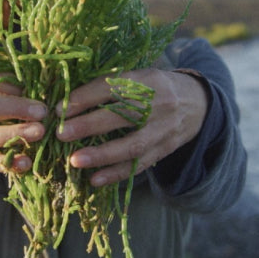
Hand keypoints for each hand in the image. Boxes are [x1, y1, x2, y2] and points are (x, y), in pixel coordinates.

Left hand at [57, 69, 207, 186]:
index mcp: (147, 80)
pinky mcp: (164, 150)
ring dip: (102, 154)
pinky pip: (140, 165)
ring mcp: (163, 129)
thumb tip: (68, 98)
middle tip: (60, 133)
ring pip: (132, 145)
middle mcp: (158, 104)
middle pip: (123, 115)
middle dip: (89, 125)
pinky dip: (116, 174)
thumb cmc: (156, 88)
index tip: (60, 108)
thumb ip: (112, 85)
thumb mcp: (140, 77)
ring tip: (75, 160)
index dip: (86, 97)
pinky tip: (95, 180)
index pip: (114, 86)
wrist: (198, 103)